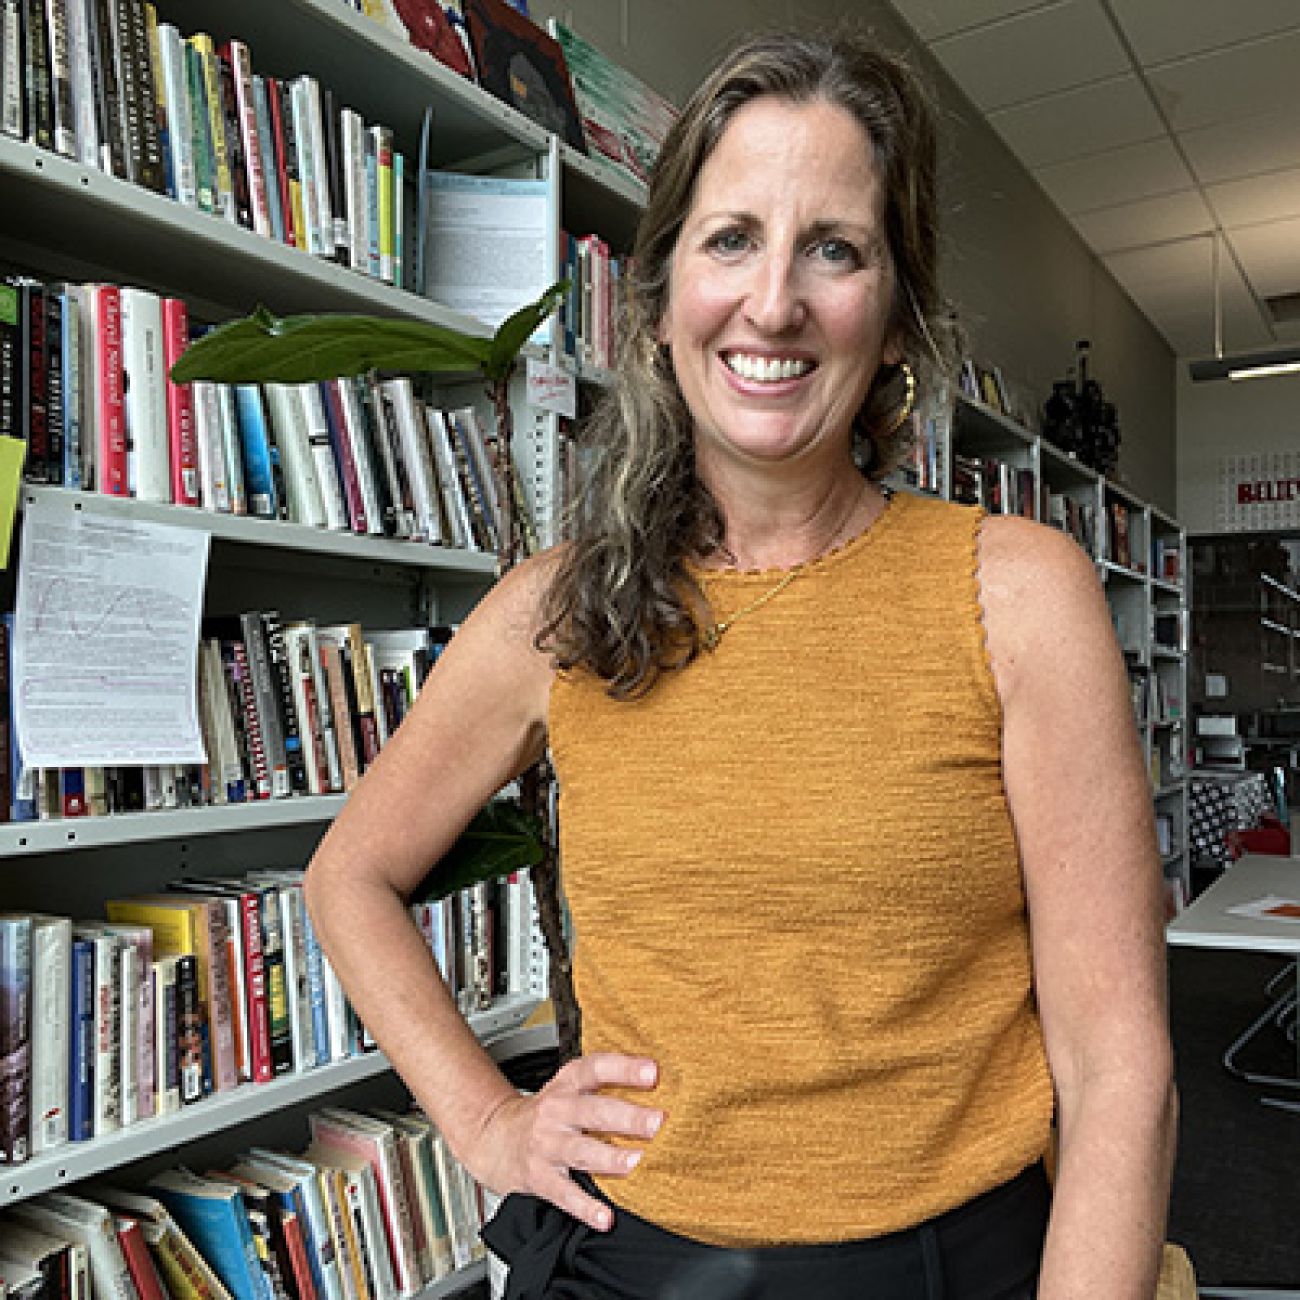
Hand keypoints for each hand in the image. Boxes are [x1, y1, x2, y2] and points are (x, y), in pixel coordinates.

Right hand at [464, 1052, 663, 1230]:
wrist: (495, 1137)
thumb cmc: (547, 1112)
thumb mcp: (569, 1087)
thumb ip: (605, 1083)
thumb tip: (658, 1081)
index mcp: (567, 1084)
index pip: (596, 1068)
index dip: (624, 1068)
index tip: (653, 1072)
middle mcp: (556, 1111)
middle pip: (593, 1111)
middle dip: (627, 1116)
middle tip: (657, 1122)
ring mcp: (546, 1145)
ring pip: (580, 1151)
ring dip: (609, 1158)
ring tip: (635, 1163)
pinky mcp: (539, 1178)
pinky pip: (564, 1194)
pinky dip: (585, 1207)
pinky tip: (605, 1216)